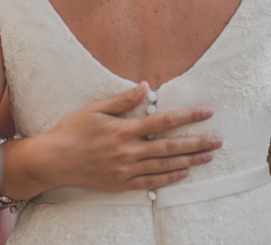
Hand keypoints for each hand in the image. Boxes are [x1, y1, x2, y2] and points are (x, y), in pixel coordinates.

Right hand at [6, 82, 221, 195]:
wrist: (52, 160)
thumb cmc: (72, 130)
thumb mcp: (96, 108)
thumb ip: (124, 99)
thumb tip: (146, 86)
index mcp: (125, 130)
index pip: (164, 121)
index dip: (188, 116)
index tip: (207, 112)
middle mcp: (129, 151)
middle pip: (171, 146)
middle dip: (197, 142)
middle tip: (218, 140)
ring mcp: (126, 170)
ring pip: (165, 165)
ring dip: (190, 160)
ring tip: (209, 156)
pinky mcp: (120, 184)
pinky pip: (151, 182)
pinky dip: (169, 178)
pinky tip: (183, 173)